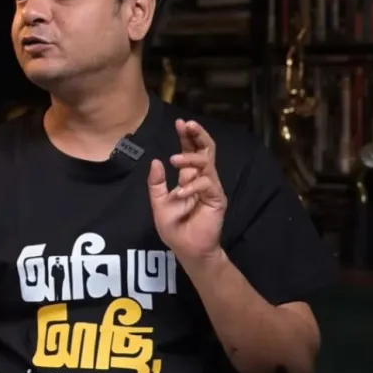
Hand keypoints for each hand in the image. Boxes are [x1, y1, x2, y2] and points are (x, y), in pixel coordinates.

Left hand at [148, 119, 226, 261]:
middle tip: (187, 124)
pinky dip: (193, 186)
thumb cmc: (175, 228)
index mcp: (189, 178)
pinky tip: (180, 194)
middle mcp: (202, 179)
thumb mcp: (158, 204)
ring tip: (174, 159)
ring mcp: (211, 188)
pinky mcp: (216, 199)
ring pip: (207, 163)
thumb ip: (156, 184)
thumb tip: (156, 161)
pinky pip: (207, 185)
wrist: (188, 250)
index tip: (180, 123)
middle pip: (205, 150)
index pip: (191, 151)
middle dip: (197, 135)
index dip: (187, 137)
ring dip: (190, 158)